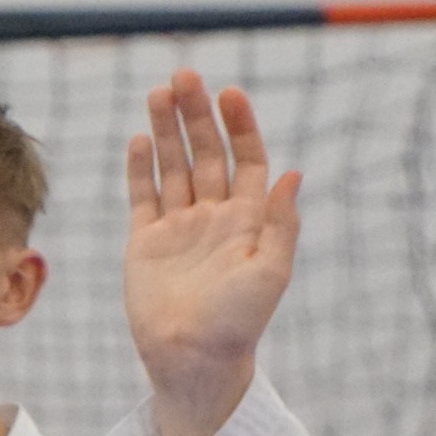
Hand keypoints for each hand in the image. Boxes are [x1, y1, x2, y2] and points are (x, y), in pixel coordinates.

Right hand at [125, 70, 302, 435]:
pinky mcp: (145, 243)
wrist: (193, 360)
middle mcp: (214, 217)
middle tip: (184, 76)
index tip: (230, 93)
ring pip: (173, 166)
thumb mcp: (271, 272)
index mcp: (248, 221)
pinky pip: (143, 196)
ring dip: (167, 129)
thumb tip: (295, 173)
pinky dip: (141, 167)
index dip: (240, 126)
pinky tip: (140, 139)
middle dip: (196, 114)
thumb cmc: (238, 323)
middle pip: (206, 153)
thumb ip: (281, 223)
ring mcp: (178, 228)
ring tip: (159, 93)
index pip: (247, 159)